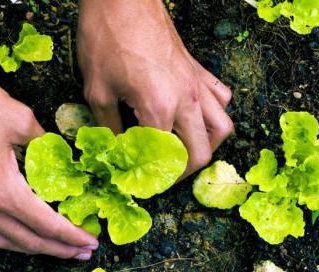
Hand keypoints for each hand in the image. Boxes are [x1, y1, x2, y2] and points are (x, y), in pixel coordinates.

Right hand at [0, 61, 98, 258]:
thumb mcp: (18, 117)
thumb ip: (43, 140)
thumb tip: (58, 149)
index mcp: (4, 192)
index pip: (47, 225)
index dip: (72, 235)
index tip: (93, 242)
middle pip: (28, 241)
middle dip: (58, 249)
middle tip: (83, 252)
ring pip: (5, 240)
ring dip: (33, 248)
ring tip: (55, 249)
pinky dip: (11, 237)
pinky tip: (20, 231)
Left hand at [77, 0, 233, 177]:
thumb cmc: (105, 38)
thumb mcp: (96, 90)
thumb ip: (109, 128)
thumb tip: (115, 153)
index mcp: (159, 107)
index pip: (164, 159)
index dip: (152, 178)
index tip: (140, 185)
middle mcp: (186, 99)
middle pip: (202, 153)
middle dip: (183, 173)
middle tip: (162, 177)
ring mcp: (197, 83)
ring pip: (222, 128)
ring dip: (206, 147)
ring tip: (184, 153)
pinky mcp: (198, 69)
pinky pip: (221, 99)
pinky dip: (215, 115)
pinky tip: (195, 118)